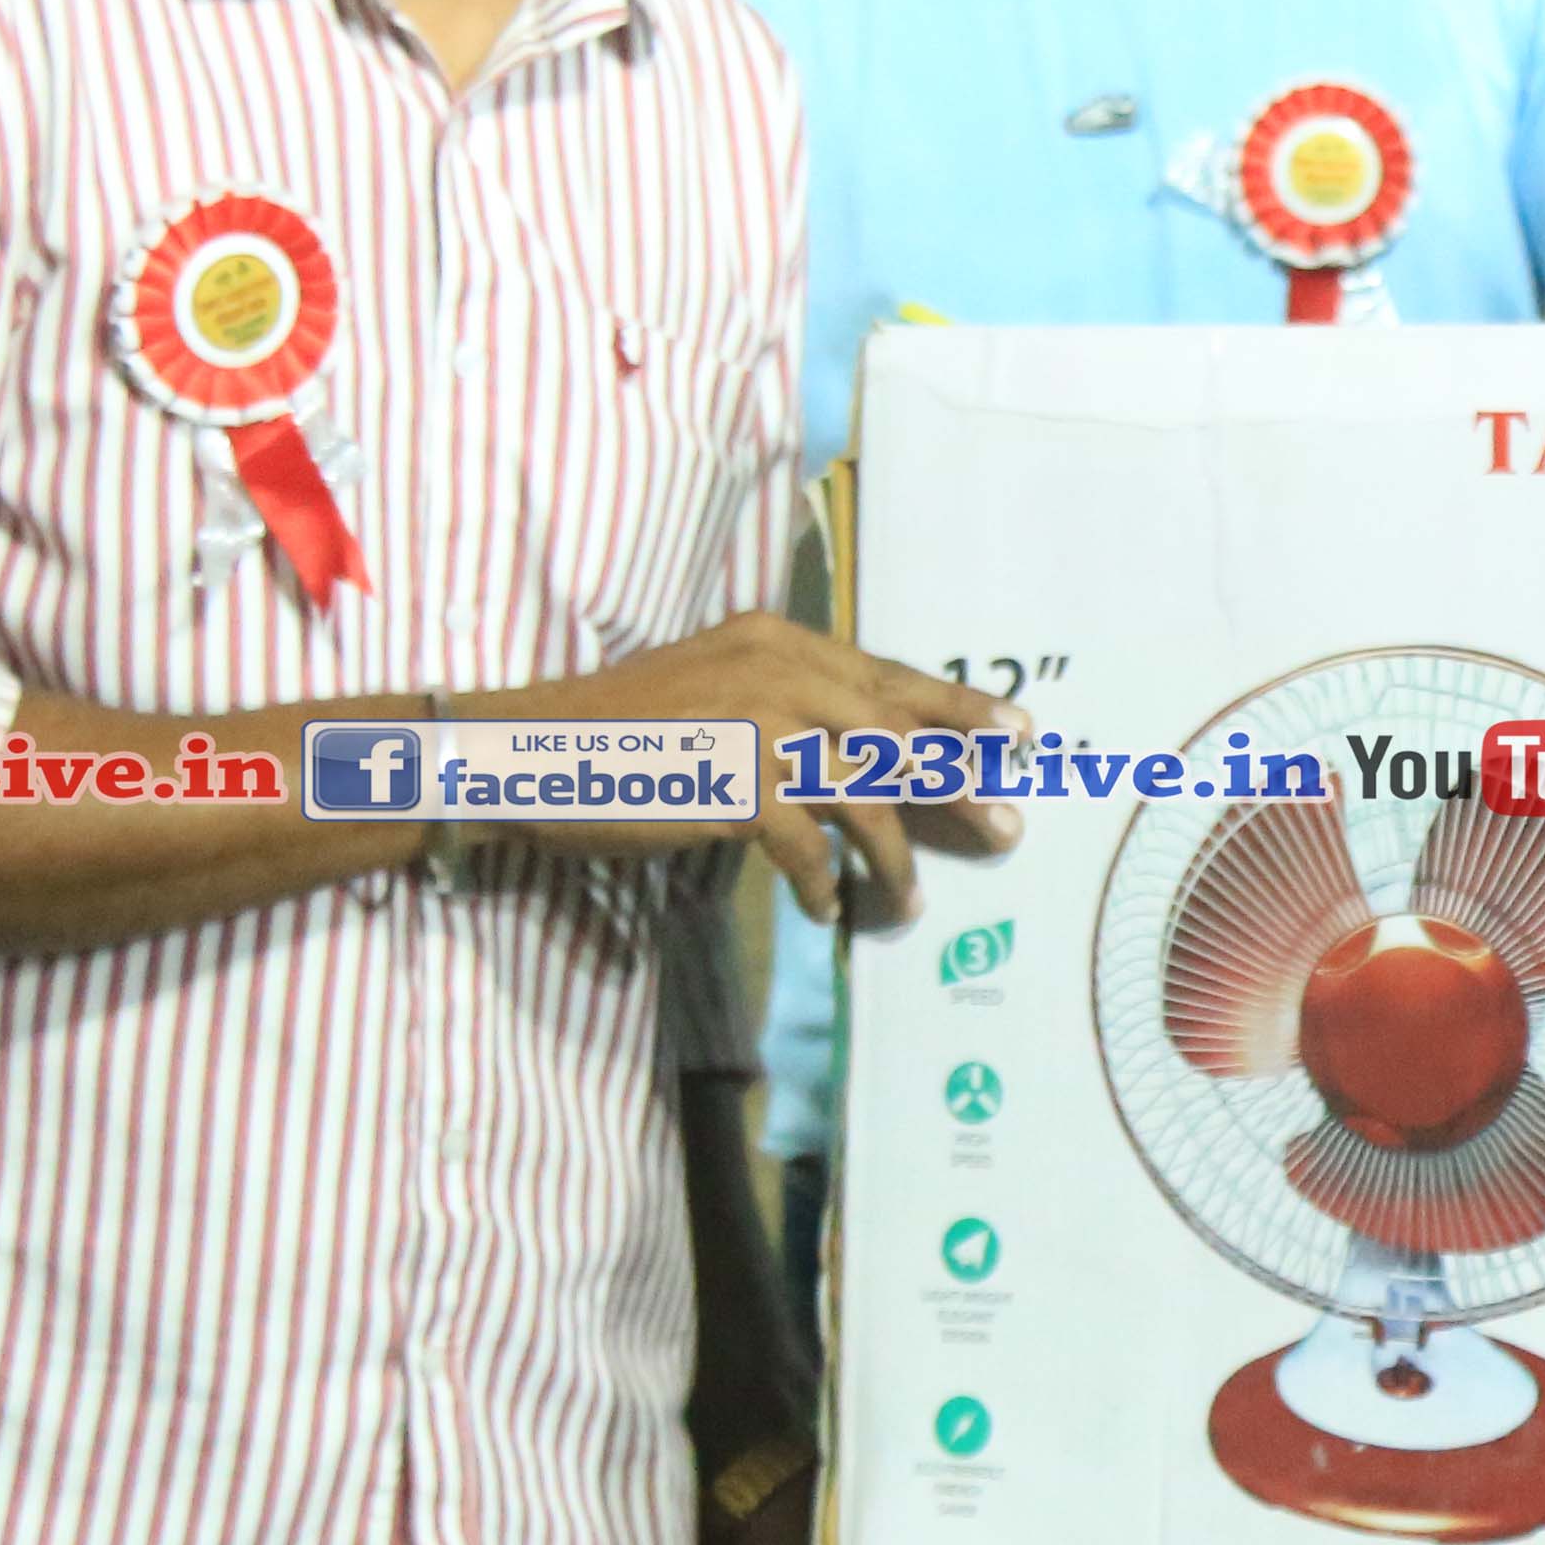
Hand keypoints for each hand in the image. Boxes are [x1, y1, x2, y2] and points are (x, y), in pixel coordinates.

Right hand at [459, 613, 1019, 931]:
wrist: (529, 752)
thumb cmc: (618, 731)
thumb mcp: (713, 690)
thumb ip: (783, 705)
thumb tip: (858, 755)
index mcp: (776, 639)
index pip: (888, 673)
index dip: (956, 708)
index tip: (1015, 734)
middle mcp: (776, 669)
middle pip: (897, 730)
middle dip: (957, 783)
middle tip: (1006, 826)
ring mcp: (755, 723)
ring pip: (861, 793)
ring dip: (893, 855)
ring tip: (907, 899)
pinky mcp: (730, 783)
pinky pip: (804, 844)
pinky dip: (821, 881)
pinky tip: (824, 905)